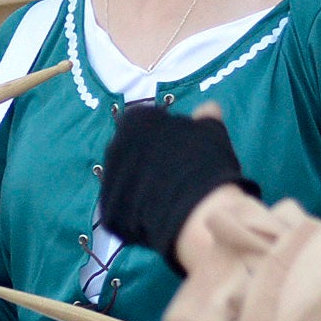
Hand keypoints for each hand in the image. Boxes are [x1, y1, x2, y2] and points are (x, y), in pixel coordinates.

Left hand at [99, 101, 251, 268]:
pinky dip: (136, 207)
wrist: (195, 211)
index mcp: (134, 122)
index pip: (144, 121)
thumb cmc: (203, 162)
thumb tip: (209, 108)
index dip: (162, 133)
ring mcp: (108, 180)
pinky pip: (123, 204)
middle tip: (171, 170)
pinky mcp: (109, 210)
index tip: (177, 146)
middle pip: (130, 149)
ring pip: (124, 177)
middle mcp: (114, 147)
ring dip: (140, 181)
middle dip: (146, 157)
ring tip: (165, 193)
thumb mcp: (211, 131)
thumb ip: (205, 118)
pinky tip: (156, 211)